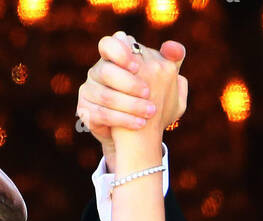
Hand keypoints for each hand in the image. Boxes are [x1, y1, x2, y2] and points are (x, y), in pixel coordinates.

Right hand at [78, 32, 187, 170]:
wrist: (136, 135)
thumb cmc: (151, 102)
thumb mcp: (166, 83)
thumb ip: (172, 62)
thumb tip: (177, 50)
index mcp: (114, 58)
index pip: (109, 44)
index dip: (121, 52)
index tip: (138, 67)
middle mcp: (97, 71)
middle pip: (106, 70)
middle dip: (129, 82)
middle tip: (148, 92)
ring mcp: (89, 90)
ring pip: (105, 95)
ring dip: (130, 105)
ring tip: (150, 112)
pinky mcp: (85, 111)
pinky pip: (101, 114)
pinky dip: (123, 119)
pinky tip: (140, 124)